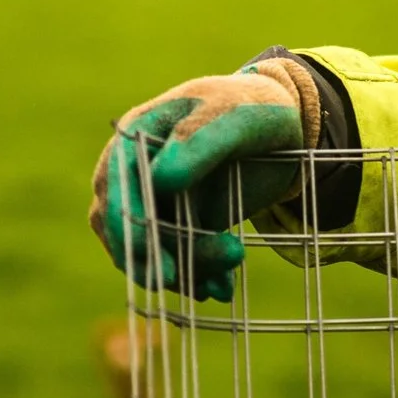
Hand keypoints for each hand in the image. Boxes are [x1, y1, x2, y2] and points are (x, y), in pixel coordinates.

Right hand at [89, 57, 321, 300]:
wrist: (283, 128)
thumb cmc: (255, 109)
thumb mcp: (236, 116)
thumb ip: (200, 140)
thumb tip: (161, 179)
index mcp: (137, 133)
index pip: (114, 186)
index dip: (130, 228)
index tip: (158, 264)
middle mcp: (135, 169)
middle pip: (127, 226)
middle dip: (160, 259)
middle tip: (204, 280)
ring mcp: (153, 199)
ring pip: (148, 249)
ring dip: (183, 273)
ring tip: (223, 284)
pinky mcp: (175, 223)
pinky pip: (172, 257)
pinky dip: (195, 277)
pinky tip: (221, 288)